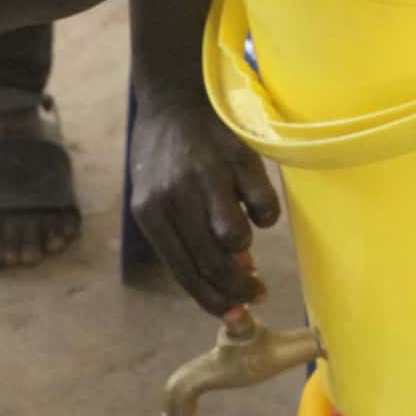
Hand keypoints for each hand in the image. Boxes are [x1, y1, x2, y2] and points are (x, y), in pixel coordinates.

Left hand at [130, 98, 281, 316]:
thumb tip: (235, 276)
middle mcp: (176, 196)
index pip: (185, 272)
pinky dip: (265, 216)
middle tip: (256, 292)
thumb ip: (189, 239)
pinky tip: (254, 204)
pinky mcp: (240, 158)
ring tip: (244, 237)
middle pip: (213, 263)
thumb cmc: (166, 161)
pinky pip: (264, 208)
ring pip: (236, 239)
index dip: (214, 301)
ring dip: (245, 249)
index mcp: (151, 212)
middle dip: (239, 288)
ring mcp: (208, 176)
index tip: (236, 315)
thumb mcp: (161, 200)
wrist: (174, 100)